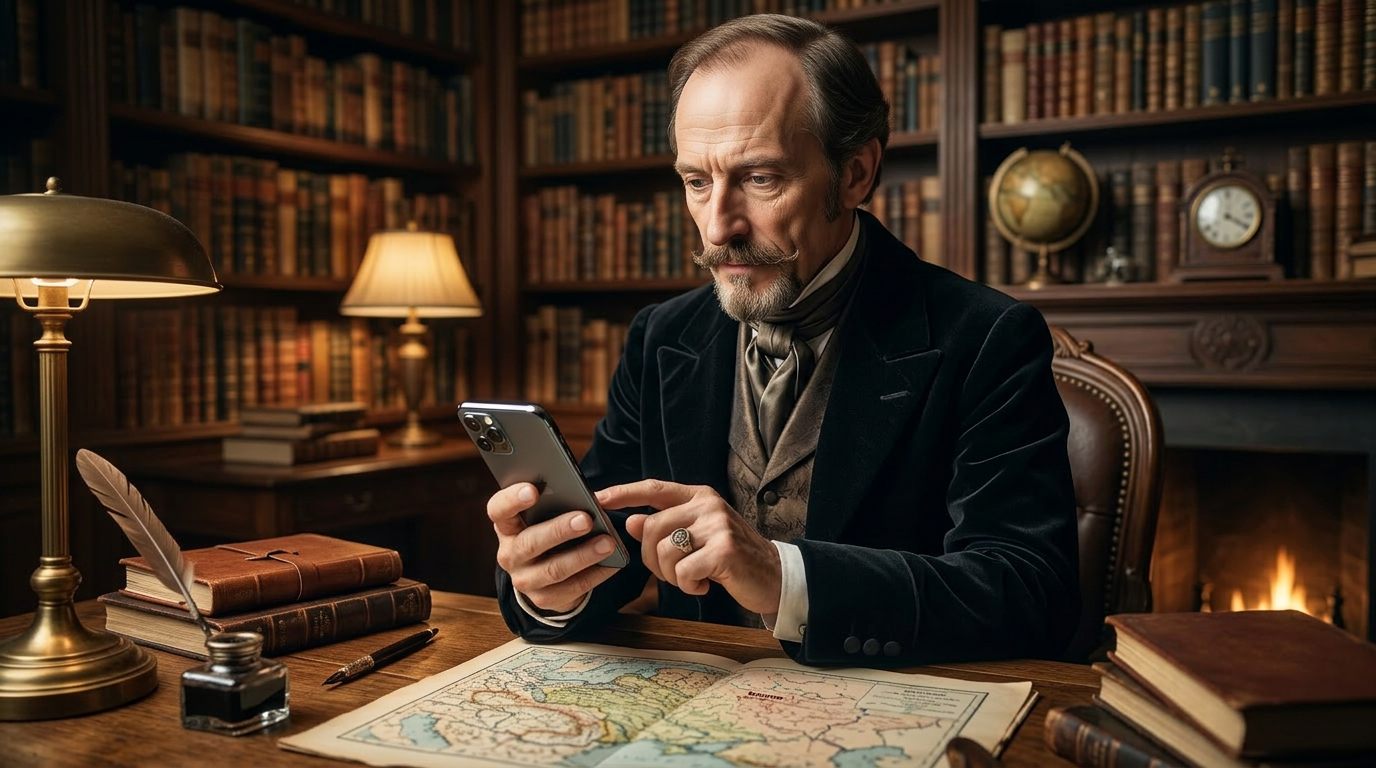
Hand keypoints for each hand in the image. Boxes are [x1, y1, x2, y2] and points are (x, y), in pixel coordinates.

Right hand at [488, 482, 618, 613]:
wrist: (545, 572)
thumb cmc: (549, 528)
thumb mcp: (544, 513)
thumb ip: (555, 496)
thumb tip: (578, 481)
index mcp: (507, 525)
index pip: (498, 510)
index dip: (512, 500)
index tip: (533, 490)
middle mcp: (509, 554)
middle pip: (529, 542)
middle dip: (559, 531)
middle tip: (586, 519)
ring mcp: (524, 580)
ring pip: (553, 569)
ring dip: (582, 555)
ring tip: (607, 542)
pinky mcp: (544, 598)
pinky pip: (572, 588)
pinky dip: (594, 575)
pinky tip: (611, 563)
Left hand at [596, 480, 781, 615]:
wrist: (774, 576)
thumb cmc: (731, 558)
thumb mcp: (697, 538)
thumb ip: (666, 527)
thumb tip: (631, 522)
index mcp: (699, 496)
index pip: (654, 488)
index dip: (623, 493)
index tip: (598, 499)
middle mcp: (708, 505)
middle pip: (651, 528)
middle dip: (651, 558)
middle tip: (671, 573)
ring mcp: (718, 525)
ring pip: (663, 551)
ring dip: (670, 575)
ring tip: (692, 578)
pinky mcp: (724, 550)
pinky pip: (682, 571)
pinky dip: (687, 585)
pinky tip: (704, 585)